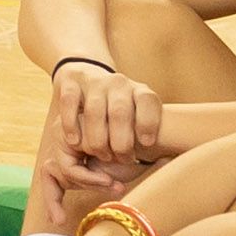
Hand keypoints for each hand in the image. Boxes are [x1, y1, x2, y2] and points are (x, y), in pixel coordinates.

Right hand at [38, 55, 168, 182]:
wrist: (88, 77)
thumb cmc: (120, 113)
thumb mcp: (139, 116)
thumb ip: (149, 135)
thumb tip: (166, 158)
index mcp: (139, 91)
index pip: (148, 100)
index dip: (148, 122)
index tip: (147, 143)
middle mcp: (118, 83)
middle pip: (120, 111)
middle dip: (121, 141)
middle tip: (123, 159)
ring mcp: (93, 81)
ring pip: (94, 110)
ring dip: (97, 138)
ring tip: (102, 155)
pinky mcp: (70, 82)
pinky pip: (69, 102)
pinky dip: (71, 124)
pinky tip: (75, 142)